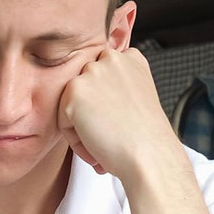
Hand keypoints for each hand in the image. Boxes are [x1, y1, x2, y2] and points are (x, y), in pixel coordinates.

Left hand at [57, 47, 186, 186]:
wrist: (150, 155)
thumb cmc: (147, 138)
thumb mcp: (137, 100)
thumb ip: (114, 91)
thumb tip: (92, 103)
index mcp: (131, 58)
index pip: (102, 79)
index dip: (105, 107)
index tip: (114, 126)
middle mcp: (111, 59)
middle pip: (86, 90)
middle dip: (92, 115)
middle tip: (107, 140)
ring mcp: (92, 72)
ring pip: (72, 105)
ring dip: (82, 129)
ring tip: (102, 148)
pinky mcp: (75, 90)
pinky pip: (63, 121)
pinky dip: (76, 141)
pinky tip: (96, 151)